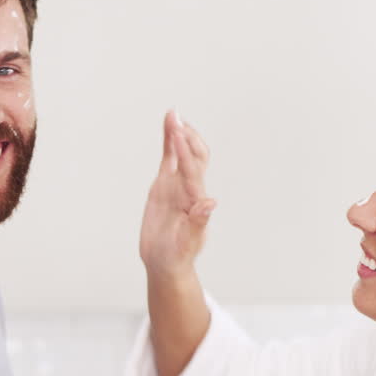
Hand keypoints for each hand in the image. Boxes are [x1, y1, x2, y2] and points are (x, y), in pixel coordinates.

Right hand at [138, 110, 215, 278]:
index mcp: (195, 200)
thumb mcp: (189, 242)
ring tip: (172, 114)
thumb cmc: (178, 255)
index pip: (192, 171)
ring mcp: (177, 184)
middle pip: (193, 155)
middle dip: (186, 136)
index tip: (178, 135)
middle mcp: (189, 188)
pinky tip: (168, 126)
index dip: (185, 153)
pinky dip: (168, 142)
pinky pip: (168, 159)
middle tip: (175, 117)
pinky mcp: (165, 184)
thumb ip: (199, 222)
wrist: (165, 262)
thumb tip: (210, 203)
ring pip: (180, 153)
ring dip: (177, 133)